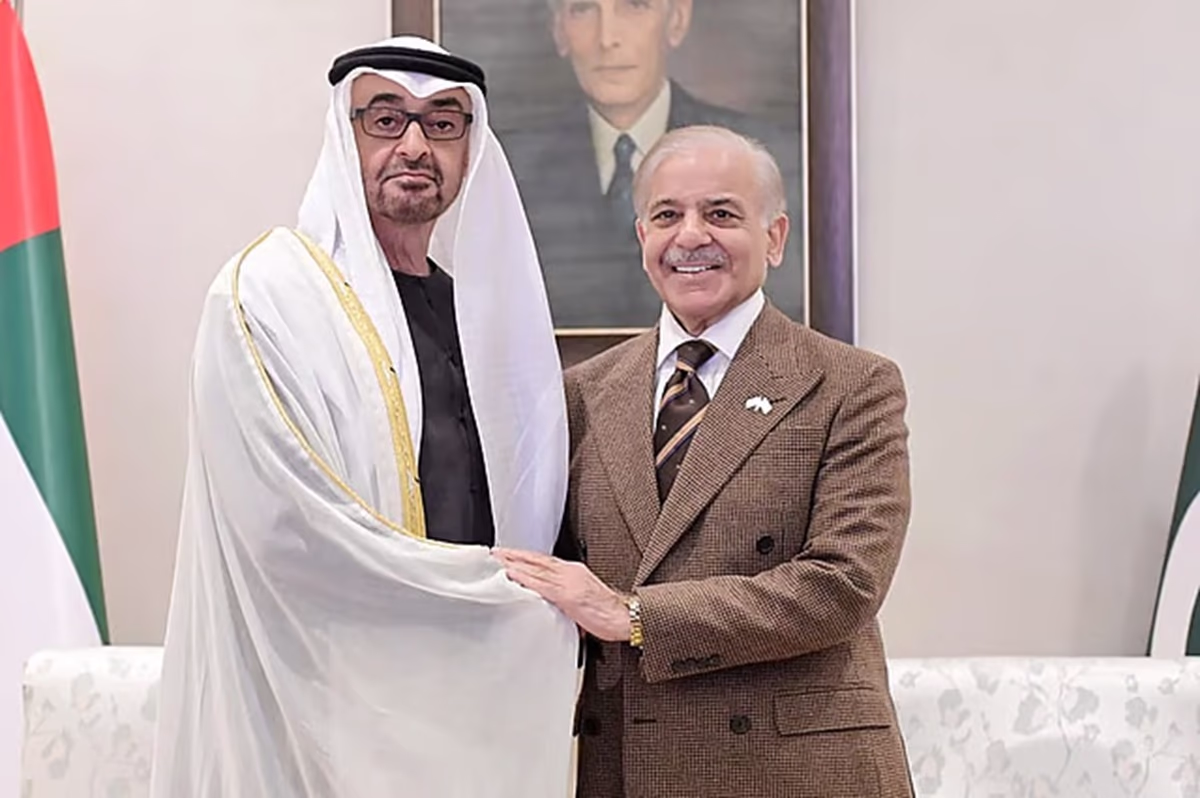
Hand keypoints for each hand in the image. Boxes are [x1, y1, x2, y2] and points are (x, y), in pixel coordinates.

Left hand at [492, 548, 630, 641]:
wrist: (626, 618)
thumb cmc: (607, 612)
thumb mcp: (582, 601)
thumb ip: (564, 600)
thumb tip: (550, 606)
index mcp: (574, 572)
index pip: (544, 561)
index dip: (525, 557)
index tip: (508, 555)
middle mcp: (570, 572)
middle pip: (536, 560)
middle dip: (514, 555)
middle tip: (495, 552)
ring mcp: (569, 582)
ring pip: (536, 568)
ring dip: (514, 563)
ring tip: (496, 561)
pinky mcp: (568, 595)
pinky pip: (542, 584)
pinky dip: (525, 578)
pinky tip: (512, 575)